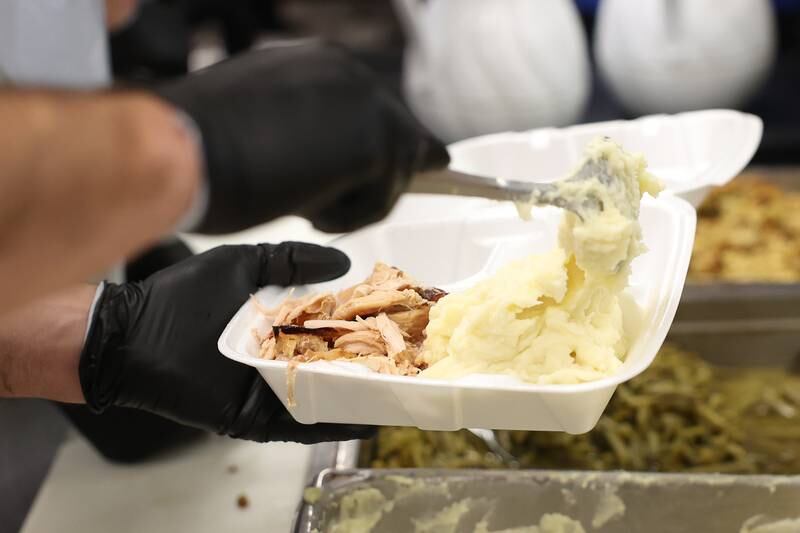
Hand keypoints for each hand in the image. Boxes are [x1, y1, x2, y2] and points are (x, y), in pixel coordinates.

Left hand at [79, 242, 373, 442]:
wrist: (133, 333)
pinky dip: (330, 423)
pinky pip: (297, 423)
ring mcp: (267, 389)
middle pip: (333, 364)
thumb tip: (343, 261)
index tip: (398, 320)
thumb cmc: (183, 295)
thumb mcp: (245, 264)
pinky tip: (364, 418)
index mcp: (279, 324)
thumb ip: (291, 260)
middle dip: (371, 364)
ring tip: (402, 391)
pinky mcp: (253, 416)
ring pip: (322, 396)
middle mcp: (278, 358)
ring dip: (359, 396)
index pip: (331, 326)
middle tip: (414, 361)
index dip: (364, 324)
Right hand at [154, 39, 449, 234]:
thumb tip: (344, 160)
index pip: (374, 108)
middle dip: (385, 176)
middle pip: (399, 136)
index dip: (394, 141)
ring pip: (391, 172)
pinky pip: (381, 199)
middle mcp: (350, 74)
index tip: (430, 159)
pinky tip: (303, 207)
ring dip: (353, 200)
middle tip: (359, 202)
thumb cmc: (199, 146)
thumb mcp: (264, 127)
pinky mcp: (375, 141)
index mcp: (319, 66)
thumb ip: (312, 134)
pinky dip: (348, 216)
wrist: (178, 147)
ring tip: (299, 202)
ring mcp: (366, 103)